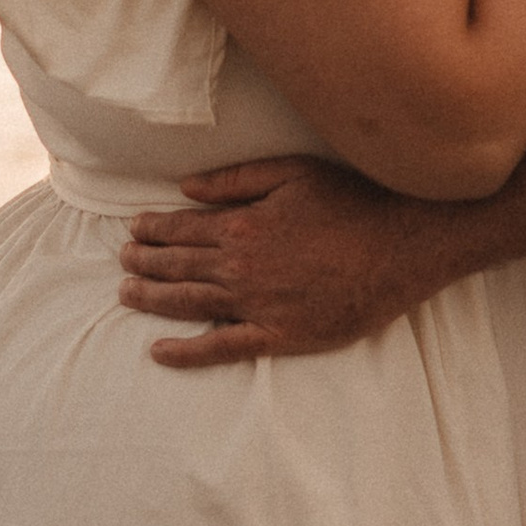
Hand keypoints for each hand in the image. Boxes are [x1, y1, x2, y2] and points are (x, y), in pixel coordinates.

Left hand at [119, 156, 449, 366]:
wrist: (403, 246)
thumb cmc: (351, 202)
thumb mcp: (292, 173)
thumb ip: (236, 180)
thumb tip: (186, 187)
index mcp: (243, 225)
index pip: (183, 228)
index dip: (153, 229)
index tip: (133, 229)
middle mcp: (242, 268)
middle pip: (179, 266)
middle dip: (145, 263)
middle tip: (122, 261)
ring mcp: (258, 306)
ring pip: (190, 305)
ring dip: (153, 300)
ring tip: (126, 295)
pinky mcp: (280, 337)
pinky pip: (222, 348)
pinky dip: (187, 353)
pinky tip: (160, 351)